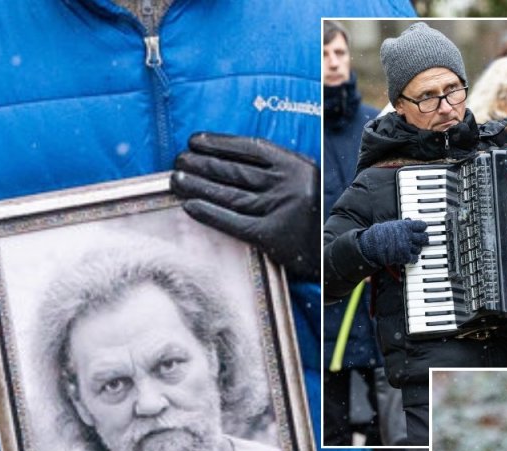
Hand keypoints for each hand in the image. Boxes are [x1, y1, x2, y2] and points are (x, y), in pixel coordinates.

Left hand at [172, 132, 319, 280]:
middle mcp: (289, 185)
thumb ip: (274, 167)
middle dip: (201, 164)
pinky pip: (233, 222)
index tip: (194, 141)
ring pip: (230, 194)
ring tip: (176, 180)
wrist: (330, 254)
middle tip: (177, 161)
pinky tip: (190, 206)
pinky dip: (209, 213)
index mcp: (296, 166)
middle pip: (236, 171)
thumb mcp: (302, 180)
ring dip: (198, 186)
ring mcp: (281, 210)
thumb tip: (224, 155)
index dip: (218, 143)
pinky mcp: (272, 236)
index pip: (250, 148)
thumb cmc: (309, 213)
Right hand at [358, 219, 429, 266]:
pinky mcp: (405, 257)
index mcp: (405, 226)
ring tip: (414, 247)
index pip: (421, 225)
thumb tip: (410, 221)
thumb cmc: (380, 234)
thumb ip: (402, 224)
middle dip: (423, 238)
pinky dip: (414, 257)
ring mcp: (407, 247)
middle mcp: (408, 236)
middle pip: (423, 237)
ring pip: (419, 248)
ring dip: (418, 248)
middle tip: (423, 238)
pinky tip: (411, 256)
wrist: (373, 245)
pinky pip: (415, 258)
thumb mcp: (392, 224)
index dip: (423, 227)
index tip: (423, 228)